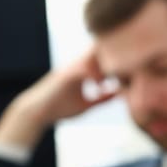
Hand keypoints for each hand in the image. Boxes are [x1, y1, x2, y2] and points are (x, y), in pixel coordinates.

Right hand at [0, 48, 116, 147]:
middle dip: (116, 61)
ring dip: (106, 66)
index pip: (104, 59)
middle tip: (127, 74)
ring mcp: (71, 68)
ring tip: (116, 80)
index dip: (119, 63)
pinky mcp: (65, 76)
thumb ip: (102, 99)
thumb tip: (119, 95)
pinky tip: (100, 85)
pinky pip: (82, 70)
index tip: (130, 75)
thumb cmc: (59, 108)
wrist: (36, 113)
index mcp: (84, 70)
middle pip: (100, 54)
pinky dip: (93, 75)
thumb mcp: (86, 104)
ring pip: (93, 58)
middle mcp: (78, 65)